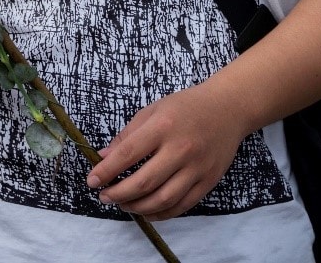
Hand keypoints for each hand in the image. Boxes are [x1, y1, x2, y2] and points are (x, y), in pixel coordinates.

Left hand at [85, 82, 248, 220]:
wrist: (228, 109)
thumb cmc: (185, 107)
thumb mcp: (152, 111)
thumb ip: (127, 135)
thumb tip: (102, 158)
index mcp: (162, 126)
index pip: (127, 154)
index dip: (106, 171)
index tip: (92, 181)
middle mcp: (181, 149)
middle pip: (144, 182)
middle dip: (118, 194)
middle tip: (104, 196)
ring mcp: (197, 167)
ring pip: (163, 199)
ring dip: (137, 207)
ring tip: (122, 205)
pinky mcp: (208, 180)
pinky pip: (182, 205)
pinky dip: (161, 213)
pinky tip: (146, 211)